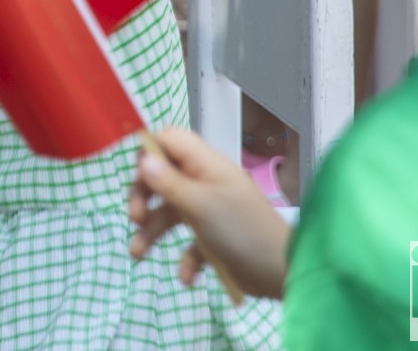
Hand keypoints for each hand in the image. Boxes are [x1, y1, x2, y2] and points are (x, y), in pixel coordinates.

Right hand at [127, 127, 290, 299]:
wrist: (281, 272)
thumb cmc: (240, 230)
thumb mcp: (199, 204)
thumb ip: (168, 182)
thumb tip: (143, 158)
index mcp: (206, 165)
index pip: (170, 140)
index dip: (149, 152)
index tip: (137, 176)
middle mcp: (206, 183)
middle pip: (162, 177)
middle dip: (144, 197)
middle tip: (136, 218)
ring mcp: (211, 211)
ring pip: (170, 213)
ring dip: (152, 232)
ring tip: (138, 254)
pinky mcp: (215, 239)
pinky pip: (189, 242)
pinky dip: (184, 259)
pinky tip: (187, 276)